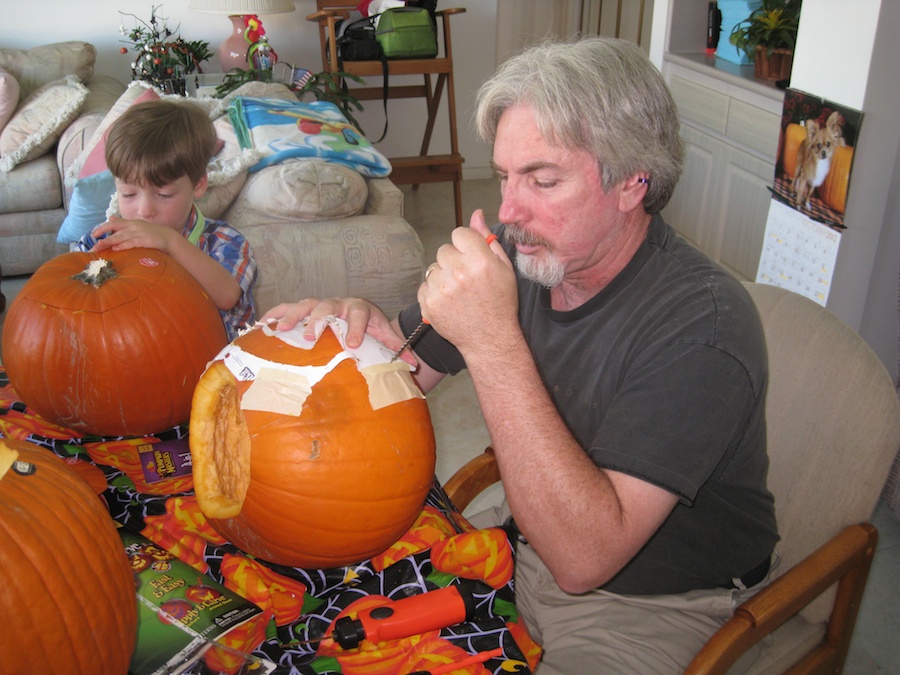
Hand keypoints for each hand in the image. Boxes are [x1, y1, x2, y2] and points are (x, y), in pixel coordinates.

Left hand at [88, 217, 174, 252]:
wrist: (169, 238)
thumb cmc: (152, 233)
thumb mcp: (137, 225)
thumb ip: (123, 223)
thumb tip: (110, 218)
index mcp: (130, 223)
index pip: (113, 223)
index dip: (102, 228)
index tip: (93, 234)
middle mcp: (133, 227)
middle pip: (114, 230)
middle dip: (102, 236)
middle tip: (93, 245)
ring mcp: (139, 233)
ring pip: (121, 237)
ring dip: (109, 242)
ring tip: (99, 246)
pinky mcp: (145, 241)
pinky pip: (132, 243)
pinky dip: (124, 246)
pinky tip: (116, 249)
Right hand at [261, 298, 415, 365]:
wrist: (359, 312)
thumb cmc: (371, 326)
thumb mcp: (384, 335)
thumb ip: (396, 348)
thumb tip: (413, 365)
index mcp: (360, 309)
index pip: (360, 315)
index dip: (357, 328)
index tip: (353, 344)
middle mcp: (338, 303)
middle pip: (327, 306)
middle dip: (318, 320)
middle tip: (310, 336)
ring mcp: (320, 304)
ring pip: (305, 305)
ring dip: (293, 316)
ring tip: (282, 329)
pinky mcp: (305, 308)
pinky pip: (287, 307)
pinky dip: (274, 314)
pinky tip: (262, 325)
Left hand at [419, 210, 515, 355]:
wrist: (490, 338)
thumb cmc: (500, 303)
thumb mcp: (504, 268)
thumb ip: (488, 239)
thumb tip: (476, 214)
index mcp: (479, 260)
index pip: (459, 233)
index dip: (465, 245)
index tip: (471, 258)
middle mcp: (458, 272)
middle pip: (444, 250)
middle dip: (453, 260)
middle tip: (466, 279)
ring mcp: (441, 288)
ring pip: (433, 268)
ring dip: (443, 276)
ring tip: (458, 292)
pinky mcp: (429, 303)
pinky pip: (425, 285)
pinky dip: (434, 292)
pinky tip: (449, 302)